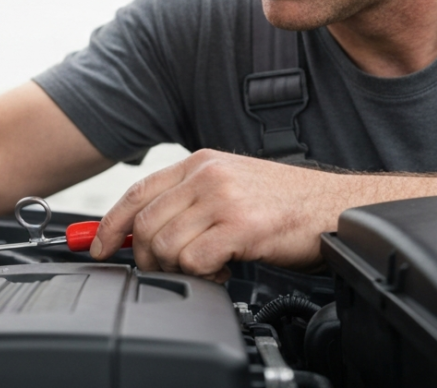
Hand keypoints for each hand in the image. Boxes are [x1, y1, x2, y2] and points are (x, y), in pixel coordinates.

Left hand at [89, 150, 351, 281]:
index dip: (111, 224)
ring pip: (165, 244)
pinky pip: (194, 260)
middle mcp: (208, 175)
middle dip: (147, 257)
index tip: (100, 247)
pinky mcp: (242, 226)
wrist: (337, 208)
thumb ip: (190, 201)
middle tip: (170, 269)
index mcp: (200, 162)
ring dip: (179, 268)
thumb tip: (145, 230)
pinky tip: (223, 270)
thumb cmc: (286, 203)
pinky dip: (202, 275)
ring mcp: (224, 199)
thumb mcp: (230, 187)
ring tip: (206, 268)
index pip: (137, 192)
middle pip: (146, 223)